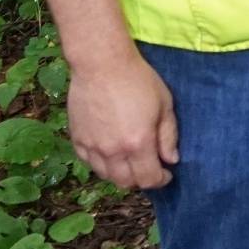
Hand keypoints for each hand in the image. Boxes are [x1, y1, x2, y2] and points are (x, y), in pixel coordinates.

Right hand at [67, 52, 177, 188]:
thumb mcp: (164, 105)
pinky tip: (111, 153)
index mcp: (138, 143)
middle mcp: (113, 151)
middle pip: (125, 183)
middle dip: (141, 180)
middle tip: (150, 168)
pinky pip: (89, 163)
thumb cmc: (139, 80)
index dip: (160, 180)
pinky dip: (102, 164)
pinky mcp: (77, 140)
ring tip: (132, 161)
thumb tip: (171, 160)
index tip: (166, 174)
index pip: (148, 179)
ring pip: (106, 176)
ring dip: (121, 174)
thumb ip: (168, 136)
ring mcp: (92, 147)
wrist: (102, 65)